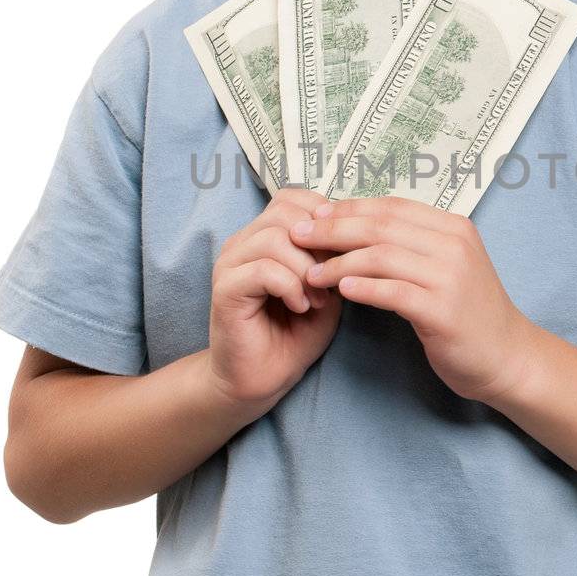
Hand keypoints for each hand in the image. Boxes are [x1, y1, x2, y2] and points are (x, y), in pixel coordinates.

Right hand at [207, 186, 342, 407]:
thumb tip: (351, 227)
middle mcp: (242, 242)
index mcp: (264, 234)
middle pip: (285, 212)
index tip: (343, 254)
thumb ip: (333, 255)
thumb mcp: (326, 285)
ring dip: (306, 269)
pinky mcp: (225, 289)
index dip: (326, 220)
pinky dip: (291, 286)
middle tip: (332, 280)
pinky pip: (263, 269)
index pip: (294, 197)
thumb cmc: (295, 333)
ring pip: (275, 237)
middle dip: (319, 244)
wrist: (264, 378)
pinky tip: (301, 307)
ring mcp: (230, 263)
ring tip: (318, 299)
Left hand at [289, 194, 532, 402]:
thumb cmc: (470, 313)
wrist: (508, 357)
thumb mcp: (447, 267)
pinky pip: (393, 292)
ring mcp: (450, 277)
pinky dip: (363, 288)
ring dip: (339, 263)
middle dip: (333, 229)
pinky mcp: (443, 311)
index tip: (315, 215)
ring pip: (381, 257)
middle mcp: (454, 245)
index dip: (349, 207)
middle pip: (381, 227)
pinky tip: (341, 291)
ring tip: (311, 272)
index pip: (391, 207)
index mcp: (454, 227)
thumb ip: (413, 245)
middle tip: (297, 236)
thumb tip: (358, 227)